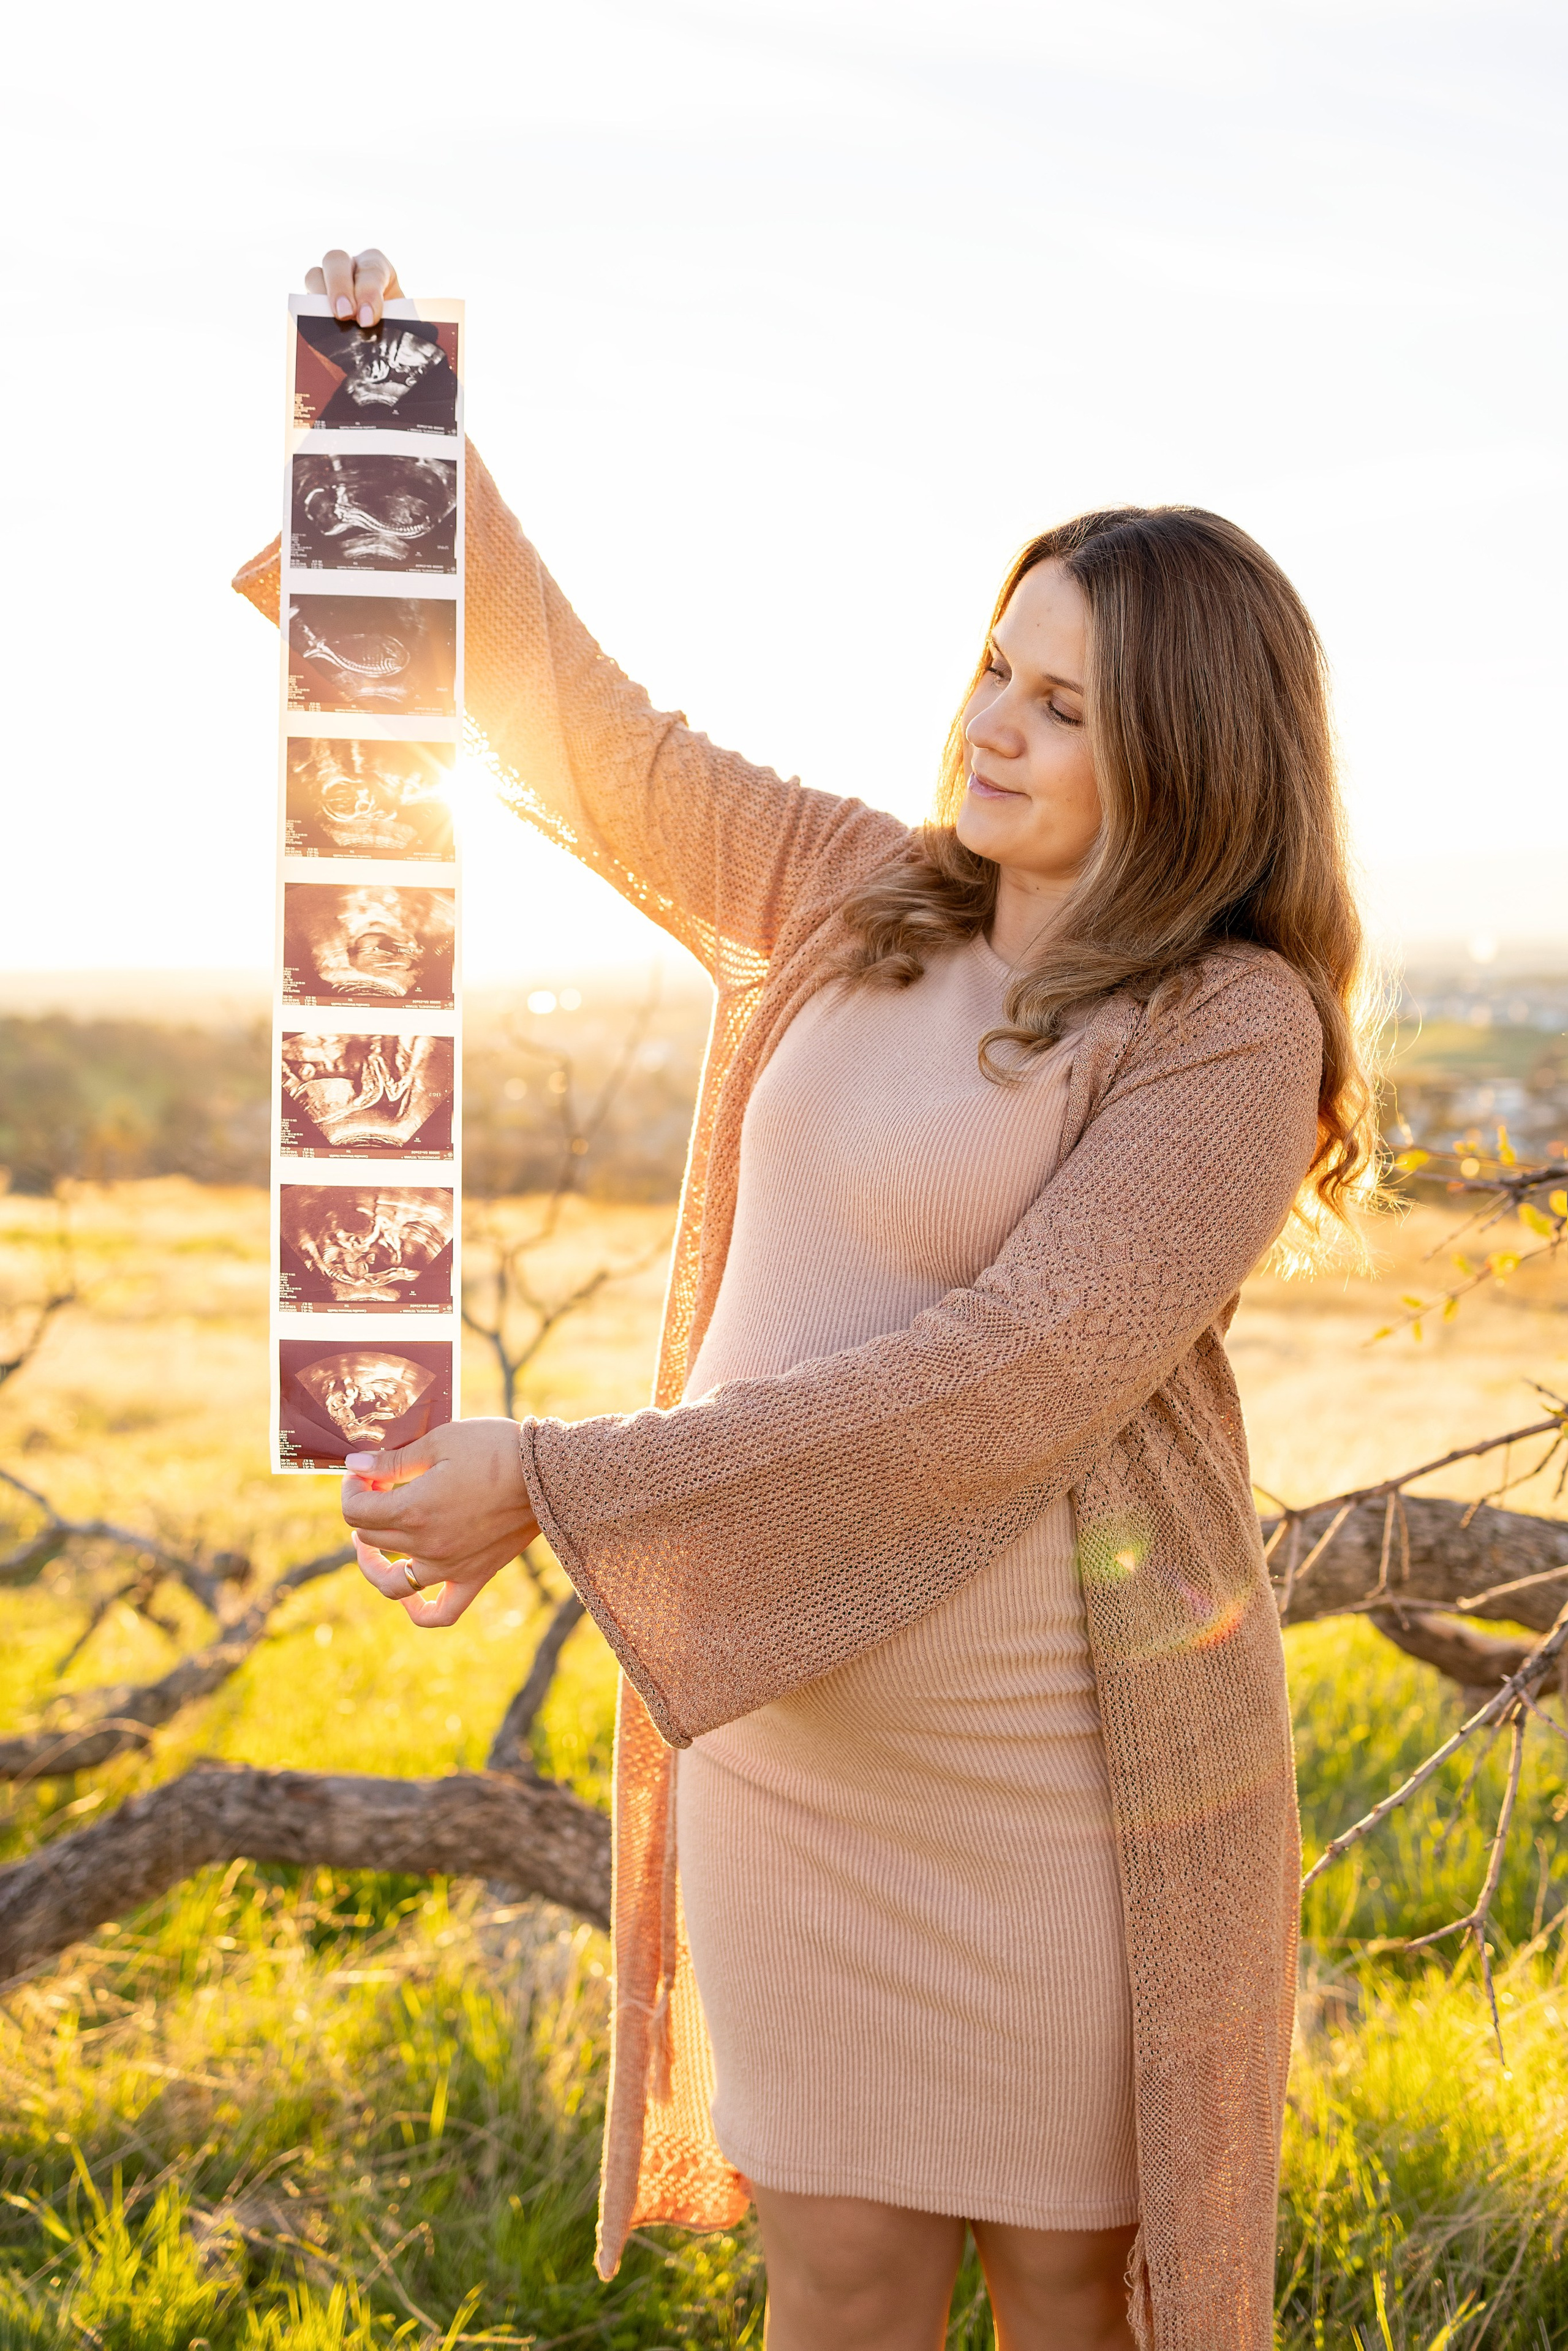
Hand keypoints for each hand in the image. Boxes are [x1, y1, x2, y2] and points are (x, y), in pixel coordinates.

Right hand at [304, 246, 402, 329]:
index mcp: (377, 266)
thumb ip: (396, 320)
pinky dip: (307, 311)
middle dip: (339, 287)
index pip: (371, 269)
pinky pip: (305, 300)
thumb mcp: (400, 321)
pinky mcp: (315, 300)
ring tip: (326, 319)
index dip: (367, 292)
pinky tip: (313, 327)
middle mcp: (350, 267)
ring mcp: (328, 281)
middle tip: (344, 315)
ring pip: (314, 275)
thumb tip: (379, 330)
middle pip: (336, 260)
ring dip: (319, 296)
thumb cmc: (395, 327)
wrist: (386, 341)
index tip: (367, 319)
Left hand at [342, 1418, 541, 1628]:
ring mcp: (450, 1567)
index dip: (352, 1488)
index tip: (364, 1472)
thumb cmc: (496, 1449)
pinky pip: (441, 1611)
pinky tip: (408, 1599)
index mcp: (413, 1510)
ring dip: (373, 1563)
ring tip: (370, 1543)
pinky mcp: (475, 1576)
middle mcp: (427, 1546)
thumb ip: (394, 1460)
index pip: (356, 1511)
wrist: (550, 1473)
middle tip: (379, 1486)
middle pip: (370, 1539)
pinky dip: (417, 1611)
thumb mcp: (441, 1441)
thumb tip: (356, 1467)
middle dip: (365, 1510)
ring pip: (392, 1582)